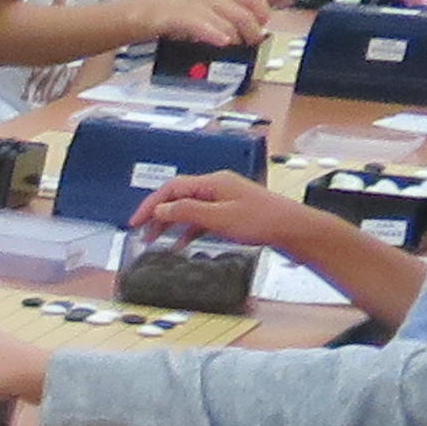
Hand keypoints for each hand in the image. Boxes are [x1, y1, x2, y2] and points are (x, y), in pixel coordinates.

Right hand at [134, 169, 304, 250]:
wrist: (291, 228)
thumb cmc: (262, 220)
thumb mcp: (219, 217)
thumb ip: (188, 211)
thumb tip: (162, 208)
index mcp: (213, 183)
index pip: (172, 188)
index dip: (150, 204)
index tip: (135, 221)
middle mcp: (217, 187)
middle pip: (178, 196)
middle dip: (157, 213)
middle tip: (141, 232)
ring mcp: (224, 199)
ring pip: (188, 208)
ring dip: (170, 222)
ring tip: (154, 239)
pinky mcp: (230, 212)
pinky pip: (201, 218)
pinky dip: (187, 229)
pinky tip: (180, 242)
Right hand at [135, 0, 273, 50]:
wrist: (147, 13)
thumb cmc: (179, 16)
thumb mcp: (210, 10)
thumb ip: (229, 18)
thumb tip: (250, 34)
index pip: (256, 1)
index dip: (262, 18)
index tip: (259, 31)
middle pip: (246, 16)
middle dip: (251, 34)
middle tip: (248, 47)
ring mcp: (199, 5)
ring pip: (229, 23)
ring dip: (236, 40)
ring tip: (233, 50)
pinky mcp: (183, 17)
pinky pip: (204, 25)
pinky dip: (215, 34)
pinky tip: (222, 42)